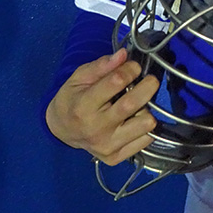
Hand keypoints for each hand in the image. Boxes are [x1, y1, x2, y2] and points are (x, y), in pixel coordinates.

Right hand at [45, 48, 159, 165]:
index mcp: (83, 106)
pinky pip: (146, 140)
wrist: (62, 129)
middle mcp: (95, 129)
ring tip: (139, 104)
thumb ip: (102, 65)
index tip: (135, 66)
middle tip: (150, 79)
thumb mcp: (80, 77)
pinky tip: (136, 119)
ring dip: (147, 109)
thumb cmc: (74, 98)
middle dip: (148, 86)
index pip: (116, 82)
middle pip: (132, 105)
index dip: (131, 69)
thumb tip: (123, 54)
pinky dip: (146, 127)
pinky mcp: (115, 158)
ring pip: (145, 125)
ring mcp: (106, 147)